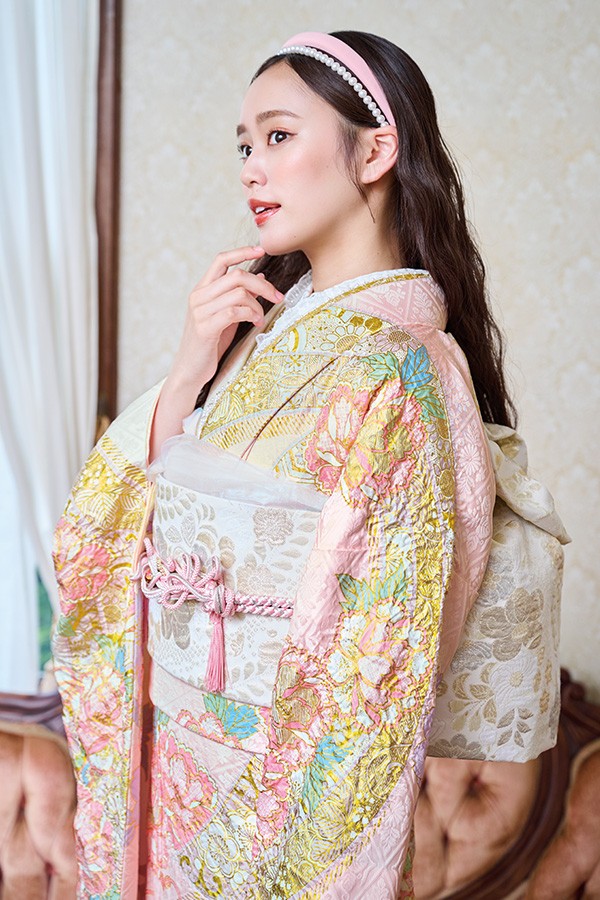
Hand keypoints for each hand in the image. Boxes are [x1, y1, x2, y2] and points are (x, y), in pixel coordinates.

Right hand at [171, 245, 282, 390]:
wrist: (190, 370)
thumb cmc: (209, 344)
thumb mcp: (227, 316)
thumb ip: (239, 296)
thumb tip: (260, 277)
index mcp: (202, 290)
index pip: (221, 260)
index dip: (242, 251)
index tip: (261, 249)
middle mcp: (199, 296)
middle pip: (236, 275)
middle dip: (262, 285)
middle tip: (277, 297)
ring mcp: (200, 312)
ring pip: (238, 293)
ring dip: (257, 305)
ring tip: (261, 318)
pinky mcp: (205, 328)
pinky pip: (234, 312)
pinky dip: (251, 315)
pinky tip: (255, 324)